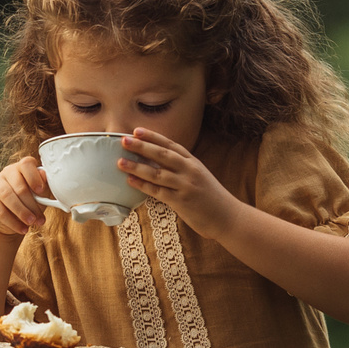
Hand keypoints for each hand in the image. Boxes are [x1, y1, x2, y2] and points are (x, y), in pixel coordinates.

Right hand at [0, 156, 52, 235]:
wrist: (11, 219)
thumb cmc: (30, 202)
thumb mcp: (40, 195)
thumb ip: (44, 186)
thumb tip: (45, 175)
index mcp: (22, 167)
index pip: (26, 164)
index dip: (34, 177)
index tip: (41, 191)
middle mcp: (7, 172)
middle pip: (19, 185)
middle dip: (31, 204)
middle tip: (39, 218)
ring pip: (7, 196)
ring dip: (21, 212)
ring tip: (31, 223)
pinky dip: (12, 221)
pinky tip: (22, 228)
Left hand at [119, 128, 241, 236]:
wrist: (228, 217)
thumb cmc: (211, 198)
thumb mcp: (199, 177)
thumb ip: (182, 169)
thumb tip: (159, 164)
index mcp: (193, 162)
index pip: (170, 145)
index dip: (153, 137)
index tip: (137, 130)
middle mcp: (190, 170)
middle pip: (162, 154)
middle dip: (142, 146)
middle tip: (124, 140)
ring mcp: (186, 185)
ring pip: (157, 173)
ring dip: (137, 166)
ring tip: (120, 161)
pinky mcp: (181, 201)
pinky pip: (158, 192)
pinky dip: (143, 186)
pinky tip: (130, 181)